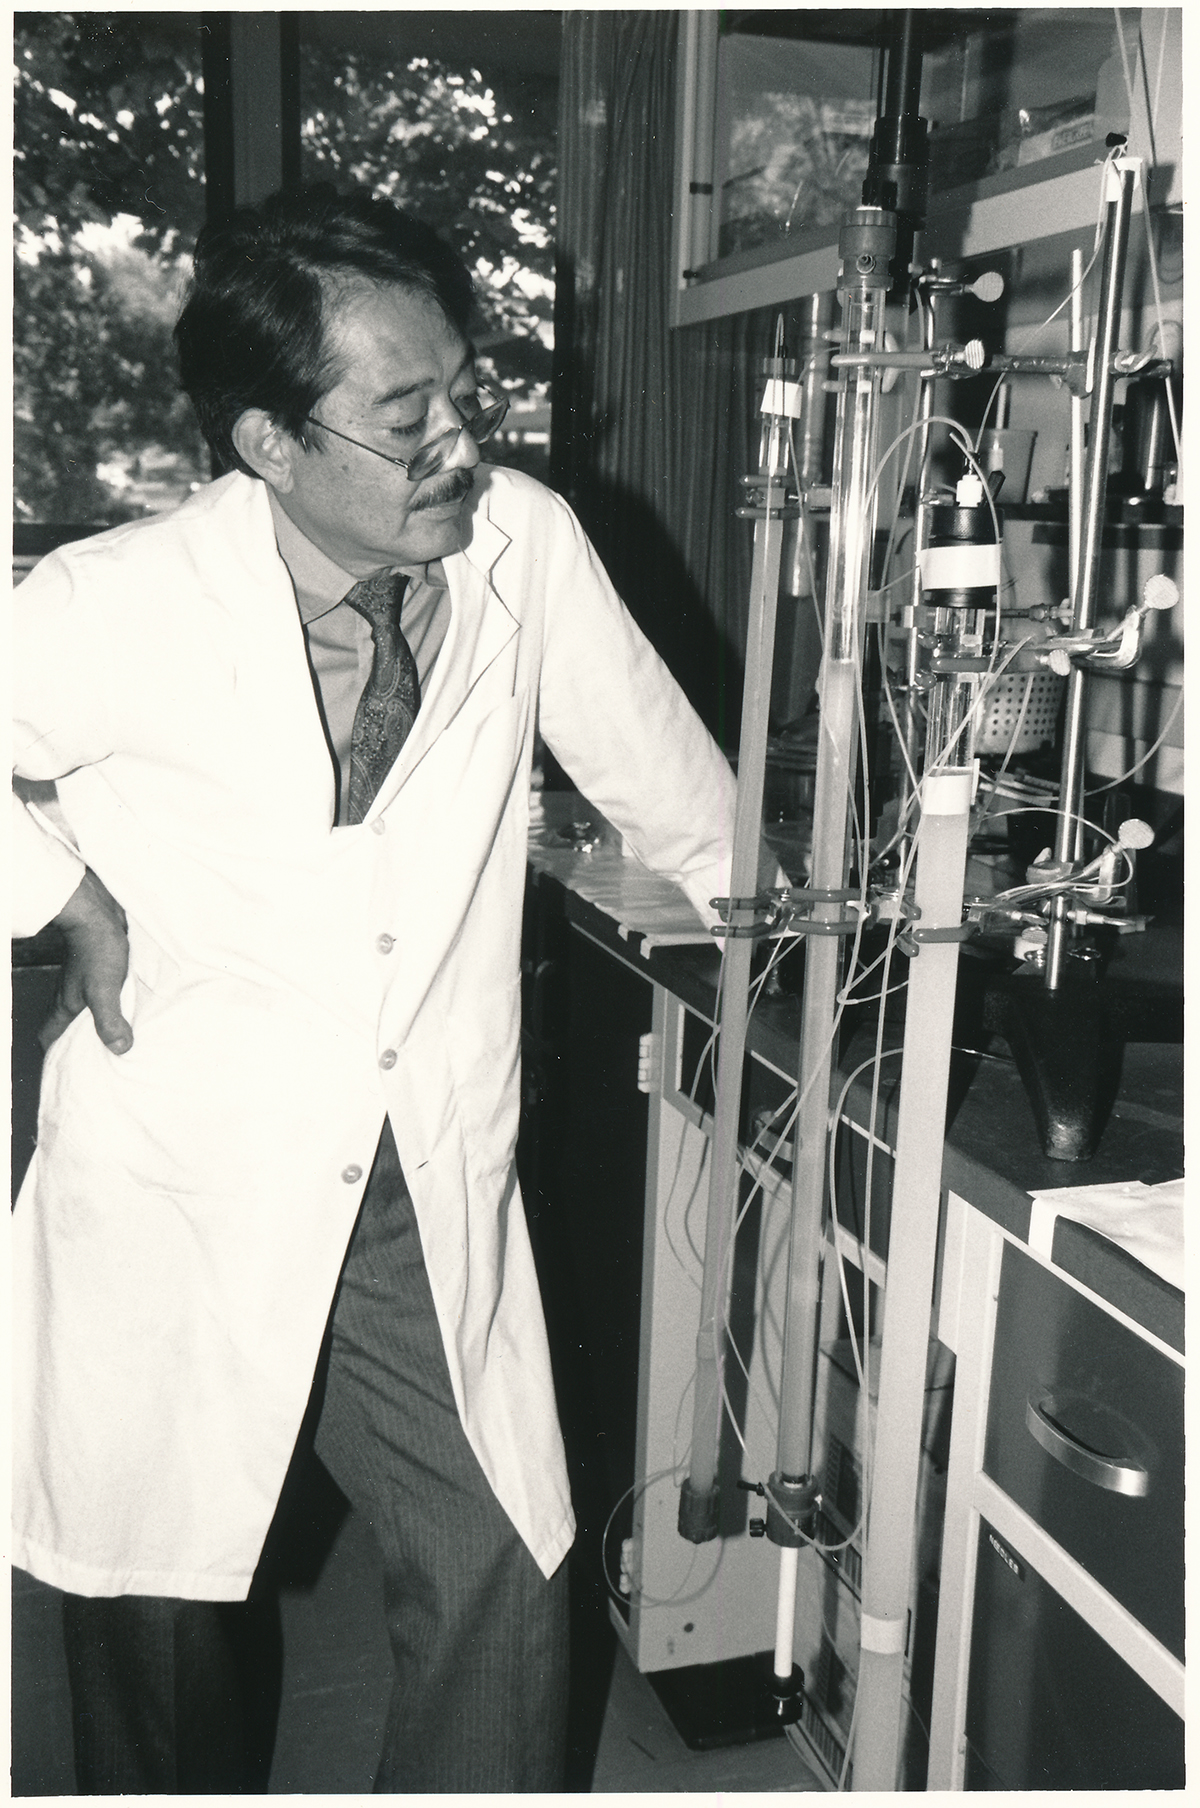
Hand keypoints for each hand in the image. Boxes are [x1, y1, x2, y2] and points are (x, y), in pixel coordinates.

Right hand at [40, 868, 132, 1054]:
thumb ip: (110, 1019)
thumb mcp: (105, 989)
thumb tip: (120, 1049)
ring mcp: (84, 980)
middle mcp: (71, 994)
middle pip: (67, 1025)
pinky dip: (113, 1002)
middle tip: (100, 1058)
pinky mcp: (100, 968)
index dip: (54, 1053)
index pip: (49, 1035)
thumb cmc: (97, 948)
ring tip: (121, 1035)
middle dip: (79, 1043)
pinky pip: (103, 992)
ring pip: (86, 1008)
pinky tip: (131, 1005)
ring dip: (99, 1021)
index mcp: (66, 1004)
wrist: (99, 911)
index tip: (67, 1068)